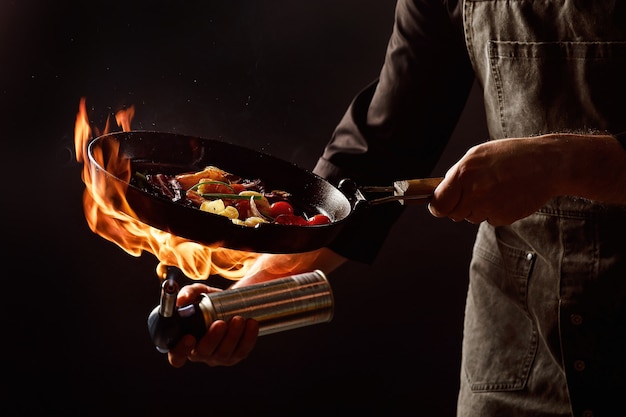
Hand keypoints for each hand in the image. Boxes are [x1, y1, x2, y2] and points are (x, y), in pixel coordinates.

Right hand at [167, 283, 258, 367]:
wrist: (230, 303)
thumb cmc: (208, 300)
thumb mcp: (198, 292)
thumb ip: (188, 292)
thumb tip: (182, 300)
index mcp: (184, 342)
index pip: (176, 356)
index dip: (180, 351)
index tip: (189, 338)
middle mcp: (200, 353)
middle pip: (203, 353)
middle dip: (213, 338)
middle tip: (221, 323)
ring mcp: (218, 357)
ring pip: (224, 353)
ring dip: (233, 337)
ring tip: (238, 319)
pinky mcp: (235, 355)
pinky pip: (242, 351)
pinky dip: (248, 338)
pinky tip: (251, 324)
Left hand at [428, 136, 558, 224]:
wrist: (547, 164)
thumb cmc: (511, 156)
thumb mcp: (478, 155)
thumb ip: (458, 173)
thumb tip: (441, 190)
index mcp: (464, 173)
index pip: (438, 204)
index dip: (437, 207)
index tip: (439, 206)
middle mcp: (474, 192)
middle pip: (453, 214)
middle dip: (458, 207)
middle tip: (473, 193)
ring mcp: (489, 207)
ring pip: (471, 217)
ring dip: (477, 208)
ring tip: (495, 189)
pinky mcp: (503, 217)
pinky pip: (489, 219)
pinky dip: (494, 211)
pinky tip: (506, 196)